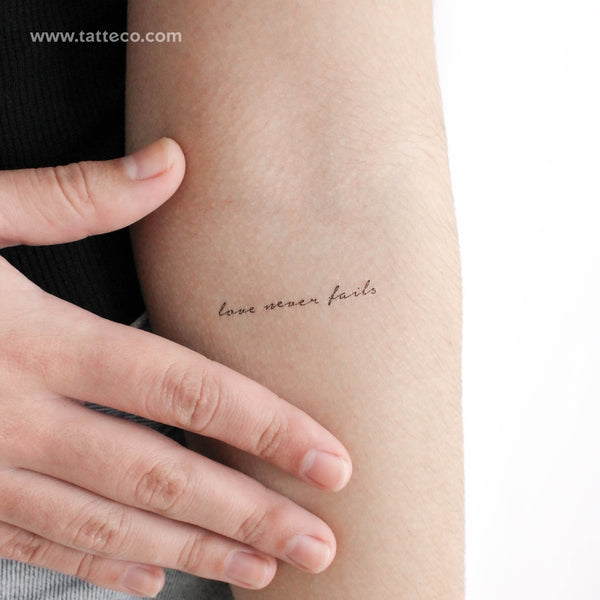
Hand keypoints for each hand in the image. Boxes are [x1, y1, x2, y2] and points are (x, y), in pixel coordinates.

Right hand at [0, 139, 351, 595]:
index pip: (188, 392)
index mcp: (35, 343)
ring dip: (196, 552)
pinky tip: (149, 577)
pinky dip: (101, 565)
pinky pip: (39, 547)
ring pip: (113, 527)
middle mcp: (19, 420)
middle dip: (251, 515)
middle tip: (319, 541)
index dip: (268, 429)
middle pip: (165, 479)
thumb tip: (169, 165)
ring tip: (263, 567)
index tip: (328, 459)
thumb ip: (73, 197)